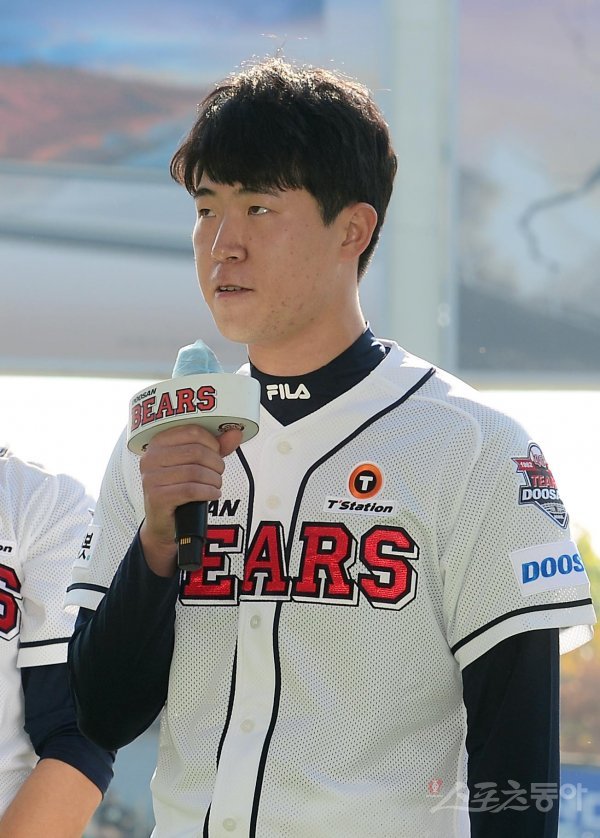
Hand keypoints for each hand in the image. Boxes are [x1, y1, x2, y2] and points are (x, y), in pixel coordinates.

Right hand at [139, 424, 241, 575]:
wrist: (165, 523)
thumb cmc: (180, 488)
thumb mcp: (197, 464)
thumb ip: (216, 447)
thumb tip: (236, 432)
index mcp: (158, 442)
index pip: (192, 431)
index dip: (212, 442)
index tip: (217, 453)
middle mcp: (150, 457)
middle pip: (196, 451)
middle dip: (215, 463)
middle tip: (219, 473)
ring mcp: (151, 478)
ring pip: (195, 471)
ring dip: (214, 480)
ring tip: (216, 485)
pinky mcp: (157, 497)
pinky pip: (191, 490)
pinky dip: (208, 492)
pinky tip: (213, 494)